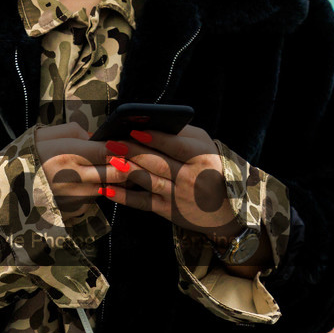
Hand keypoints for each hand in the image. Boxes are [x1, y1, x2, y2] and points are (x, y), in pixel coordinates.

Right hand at [35, 124, 122, 221]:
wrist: (8, 188)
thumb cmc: (27, 157)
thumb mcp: (45, 135)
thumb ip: (75, 132)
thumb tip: (97, 137)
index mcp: (68, 155)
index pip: (109, 151)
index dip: (123, 147)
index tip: (127, 145)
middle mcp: (75, 178)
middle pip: (118, 173)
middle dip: (128, 165)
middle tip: (129, 159)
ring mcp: (76, 197)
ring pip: (110, 186)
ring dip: (111, 179)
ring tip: (99, 170)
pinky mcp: (75, 210)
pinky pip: (95, 198)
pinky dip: (94, 191)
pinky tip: (80, 185)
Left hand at [98, 126, 237, 232]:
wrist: (226, 206)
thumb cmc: (210, 166)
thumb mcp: (205, 146)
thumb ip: (182, 134)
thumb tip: (153, 121)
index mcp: (202, 157)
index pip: (176, 146)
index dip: (155, 138)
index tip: (135, 129)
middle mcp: (191, 177)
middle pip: (158, 162)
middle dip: (133, 152)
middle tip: (111, 142)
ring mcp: (179, 196)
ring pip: (149, 181)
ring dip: (126, 171)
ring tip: (108, 161)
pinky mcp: (168, 210)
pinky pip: (143, 202)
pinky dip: (125, 197)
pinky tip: (107, 189)